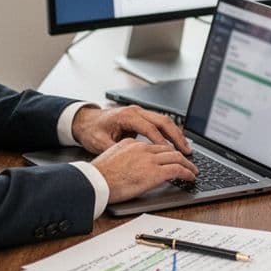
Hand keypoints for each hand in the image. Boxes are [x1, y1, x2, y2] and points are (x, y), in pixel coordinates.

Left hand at [71, 104, 190, 155]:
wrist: (84, 120)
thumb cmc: (91, 130)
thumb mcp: (100, 142)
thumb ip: (117, 149)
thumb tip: (131, 160)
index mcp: (127, 116)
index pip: (150, 128)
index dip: (161, 142)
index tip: (170, 154)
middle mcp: (136, 111)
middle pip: (163, 121)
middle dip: (177, 137)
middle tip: (187, 151)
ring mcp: (140, 112)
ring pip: (164, 121)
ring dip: (176, 134)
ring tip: (186, 149)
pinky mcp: (141, 117)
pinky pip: (160, 123)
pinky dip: (170, 133)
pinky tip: (176, 143)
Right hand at [91, 139, 198, 202]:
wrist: (95, 182)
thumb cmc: (97, 177)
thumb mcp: (110, 158)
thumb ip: (123, 156)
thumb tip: (128, 164)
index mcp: (131, 144)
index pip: (155, 145)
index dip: (166, 151)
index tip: (172, 156)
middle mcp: (142, 148)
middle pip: (168, 149)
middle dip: (180, 155)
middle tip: (188, 161)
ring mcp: (150, 160)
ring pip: (176, 157)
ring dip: (188, 164)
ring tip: (193, 170)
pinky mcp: (155, 172)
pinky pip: (178, 170)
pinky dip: (187, 172)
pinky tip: (191, 177)